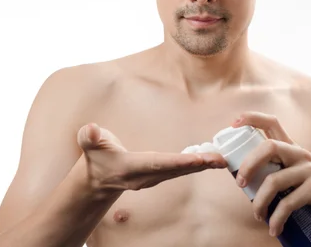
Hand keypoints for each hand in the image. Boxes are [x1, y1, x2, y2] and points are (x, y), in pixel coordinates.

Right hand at [77, 123, 226, 193]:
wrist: (97, 179)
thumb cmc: (95, 158)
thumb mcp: (88, 145)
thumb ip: (89, 137)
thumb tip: (90, 129)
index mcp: (131, 168)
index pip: (158, 164)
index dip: (178, 162)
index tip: (197, 159)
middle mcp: (146, 176)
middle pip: (176, 170)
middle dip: (198, 165)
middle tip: (219, 160)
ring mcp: (154, 178)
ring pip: (182, 171)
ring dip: (203, 166)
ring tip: (222, 160)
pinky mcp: (160, 175)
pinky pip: (181, 169)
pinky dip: (197, 165)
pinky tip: (212, 160)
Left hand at [232, 112, 310, 236]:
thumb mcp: (298, 176)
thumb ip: (278, 172)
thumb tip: (243, 180)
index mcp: (293, 148)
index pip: (272, 123)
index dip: (252, 118)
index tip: (234, 123)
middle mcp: (301, 154)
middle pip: (268, 147)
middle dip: (248, 165)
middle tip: (240, 184)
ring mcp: (310, 169)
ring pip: (273, 181)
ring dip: (259, 202)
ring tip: (258, 215)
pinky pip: (288, 203)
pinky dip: (276, 218)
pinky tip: (274, 227)